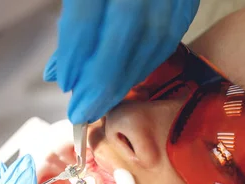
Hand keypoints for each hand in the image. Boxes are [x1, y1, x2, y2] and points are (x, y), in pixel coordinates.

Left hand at [44, 0, 199, 123]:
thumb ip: (72, 24)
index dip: (73, 57)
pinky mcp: (187, 1)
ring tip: (102, 103)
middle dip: (100, 82)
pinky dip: (147, 65)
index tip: (66, 85)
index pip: (85, 19)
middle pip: (121, 37)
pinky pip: (170, 39)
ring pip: (151, 43)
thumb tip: (58, 75)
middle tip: (83, 111)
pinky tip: (129, 80)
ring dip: (125, 80)